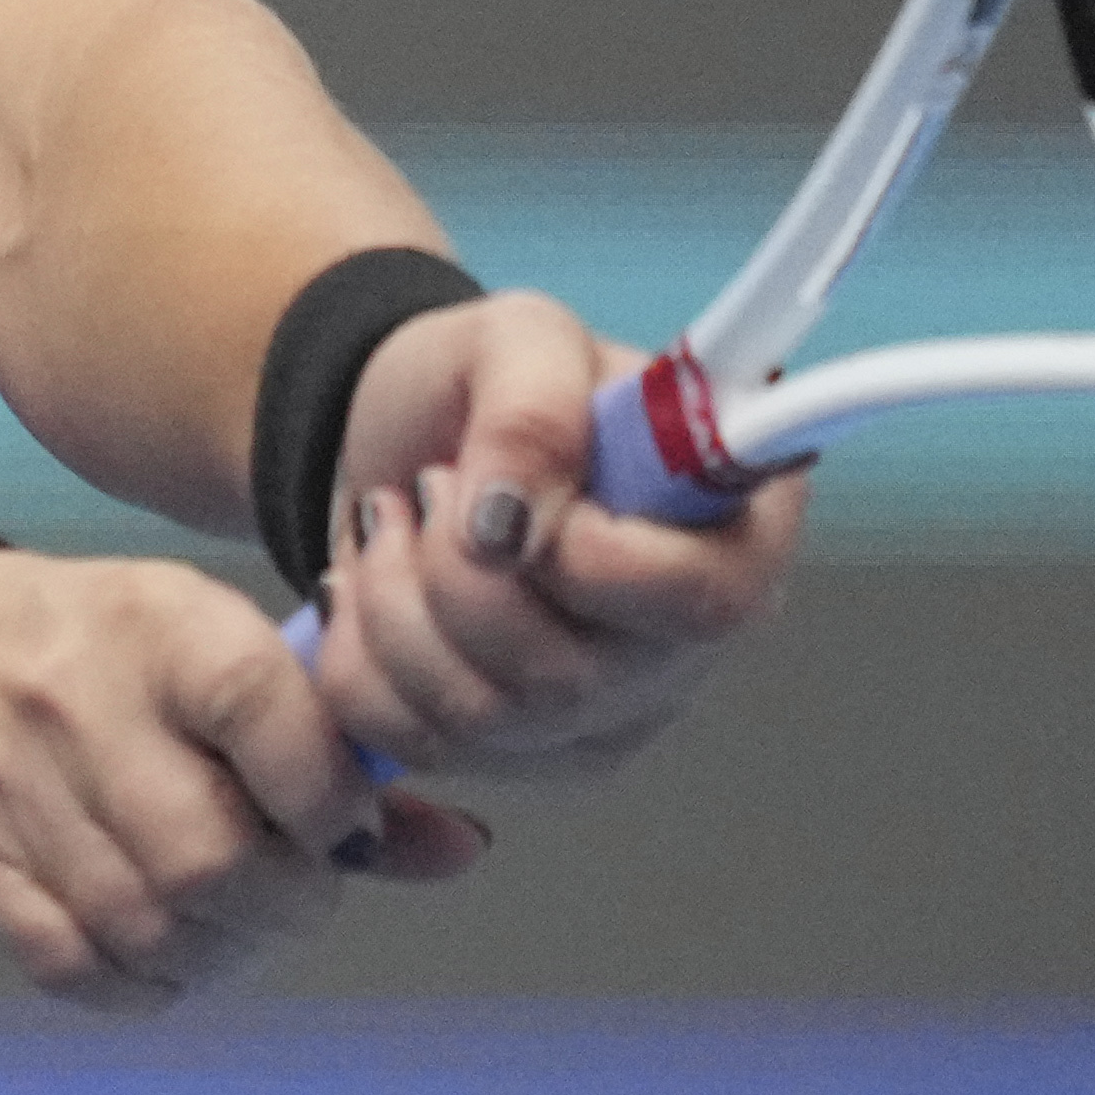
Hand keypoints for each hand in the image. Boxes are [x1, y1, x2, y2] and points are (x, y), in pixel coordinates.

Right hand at [0, 549, 483, 1010]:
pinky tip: (165, 953)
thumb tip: (458, 848)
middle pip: (211, 859)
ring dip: (222, 954)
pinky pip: (74, 966)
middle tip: (300, 895)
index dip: (332, 801)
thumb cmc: (92, 652)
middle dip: (286, 907)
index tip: (346, 830)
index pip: (270, 714)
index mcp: (160, 623)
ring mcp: (8, 787)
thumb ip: (326, 746)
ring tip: (236, 925)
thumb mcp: (203, 647)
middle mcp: (79, 700)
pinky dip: (143, 984)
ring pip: (148, 926)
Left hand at [307, 291, 804, 776]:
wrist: (407, 442)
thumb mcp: (517, 336)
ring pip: (478, 718)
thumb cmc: (492, 387)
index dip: (590, 561)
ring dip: (393, 602)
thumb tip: (507, 526)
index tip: (501, 494)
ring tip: (393, 521)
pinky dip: (358, 655)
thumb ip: (532, 405)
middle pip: (569, 678)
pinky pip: (412, 742)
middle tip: (429, 485)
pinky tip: (374, 587)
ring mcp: (603, 716)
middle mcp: (685, 644)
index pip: (705, 601)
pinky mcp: (518, 758)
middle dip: (452, 573)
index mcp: (735, 532)